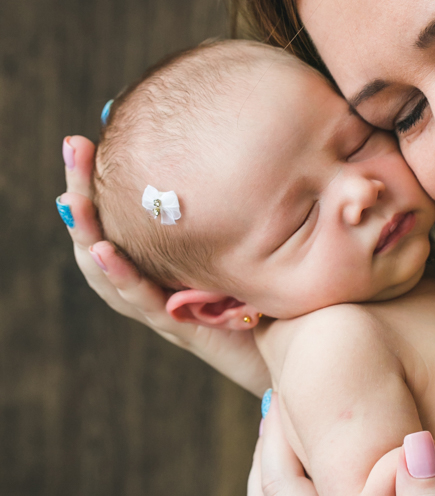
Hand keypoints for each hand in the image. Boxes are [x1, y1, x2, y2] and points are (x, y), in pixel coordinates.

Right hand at [59, 134, 269, 394]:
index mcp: (161, 266)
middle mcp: (153, 288)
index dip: (96, 184)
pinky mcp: (182, 330)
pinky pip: (143, 301)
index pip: (115, 221)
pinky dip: (122, 275)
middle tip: (72, 147)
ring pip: (109, 273)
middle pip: (100, 240)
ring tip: (73, 198)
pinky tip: (105, 250)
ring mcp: (163, 310)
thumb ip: (233, 205)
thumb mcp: (247, 241)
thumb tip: (228, 147)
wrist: (302, 352)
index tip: (84, 143)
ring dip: (89, 233)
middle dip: (82, 194)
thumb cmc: (275, 294)